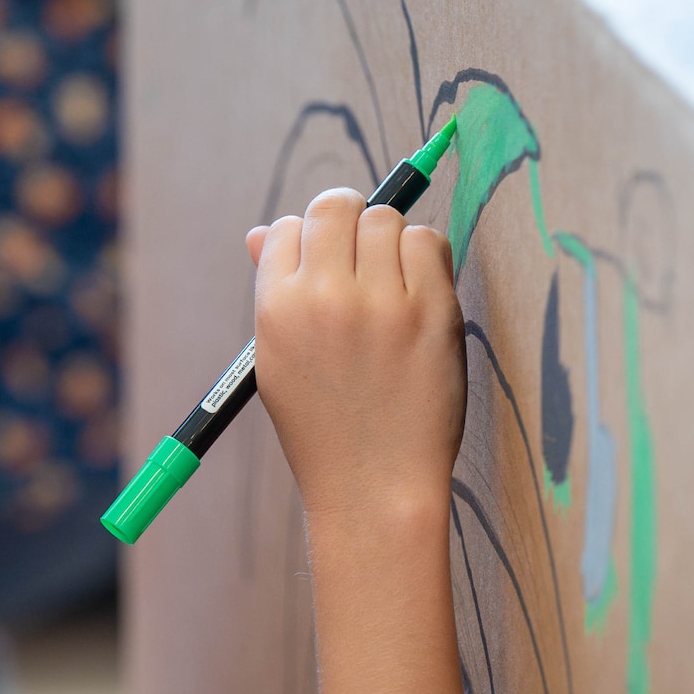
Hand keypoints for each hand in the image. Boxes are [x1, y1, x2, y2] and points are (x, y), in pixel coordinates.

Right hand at [246, 189, 465, 522]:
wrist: (373, 485)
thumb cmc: (324, 425)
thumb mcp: (277, 361)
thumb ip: (274, 292)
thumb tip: (262, 233)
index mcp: (277, 308)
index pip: (285, 229)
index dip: (306, 240)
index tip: (324, 264)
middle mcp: (324, 297)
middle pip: (334, 207)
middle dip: (345, 221)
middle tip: (360, 255)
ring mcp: (381, 302)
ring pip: (385, 219)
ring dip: (387, 239)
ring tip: (389, 282)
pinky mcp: (431, 310)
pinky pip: (428, 242)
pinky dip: (423, 255)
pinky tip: (417, 290)